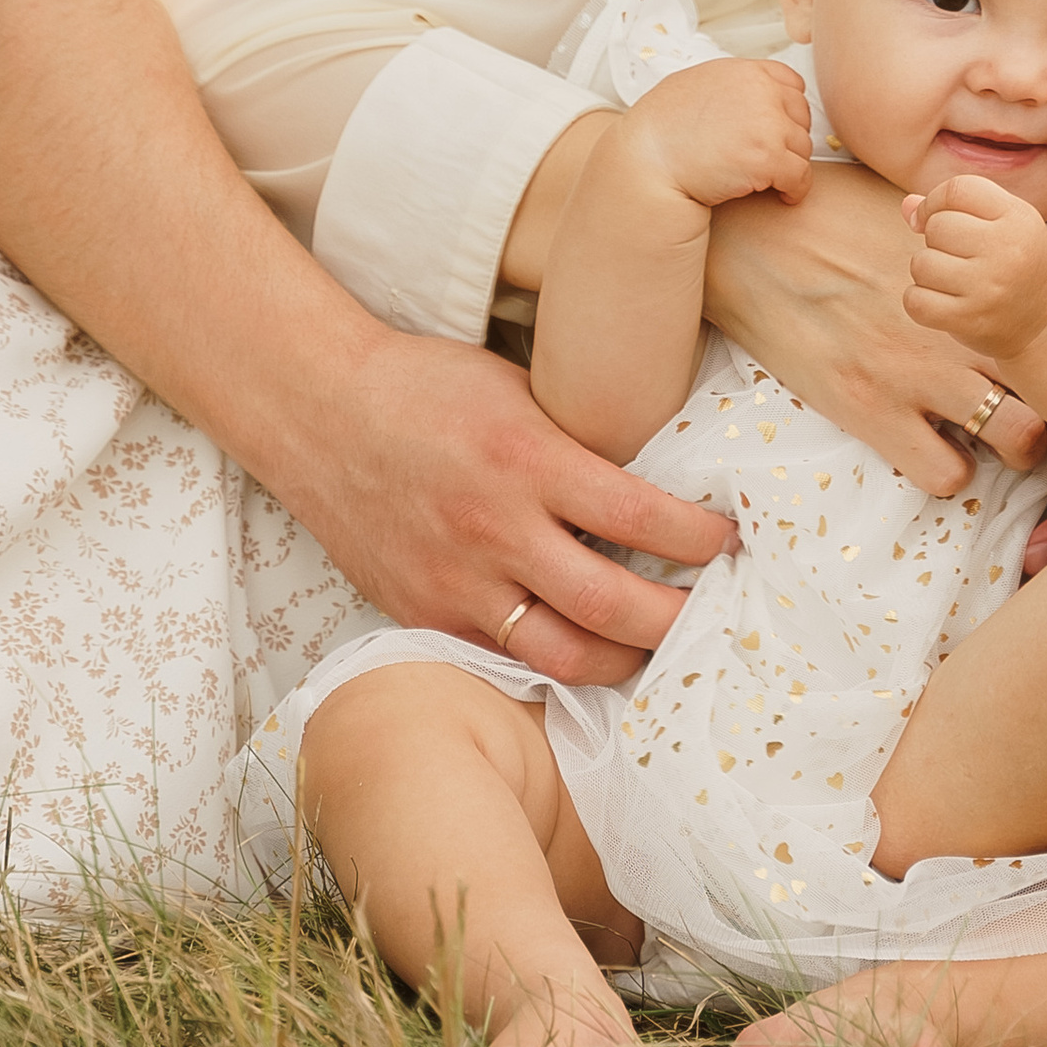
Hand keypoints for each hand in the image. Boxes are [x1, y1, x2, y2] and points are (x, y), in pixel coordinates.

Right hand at [267, 329, 736, 689]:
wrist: (317, 410)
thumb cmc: (423, 388)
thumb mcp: (518, 392)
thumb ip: (579, 444)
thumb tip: (658, 479)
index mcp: (527, 459)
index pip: (639, 516)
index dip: (698, 539)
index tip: (728, 542)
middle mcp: (495, 528)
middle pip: (612, 606)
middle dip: (678, 618)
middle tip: (711, 611)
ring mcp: (456, 580)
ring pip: (563, 654)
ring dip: (622, 659)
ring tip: (653, 645)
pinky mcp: (424, 611)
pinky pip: (505, 655)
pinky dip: (552, 658)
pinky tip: (583, 648)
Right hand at [621, 60, 813, 211]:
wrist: (648, 164)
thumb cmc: (661, 131)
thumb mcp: (694, 85)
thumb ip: (731, 85)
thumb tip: (750, 89)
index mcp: (744, 72)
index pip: (792, 84)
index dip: (788, 109)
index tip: (778, 128)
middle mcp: (760, 92)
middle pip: (801, 116)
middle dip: (790, 138)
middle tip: (772, 158)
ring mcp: (767, 125)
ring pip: (803, 148)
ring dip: (790, 165)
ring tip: (770, 178)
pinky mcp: (768, 159)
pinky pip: (801, 176)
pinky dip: (796, 190)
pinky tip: (783, 195)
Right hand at [707, 166, 1046, 492]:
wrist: (749, 237)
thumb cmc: (820, 211)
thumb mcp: (901, 206)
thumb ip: (947, 230)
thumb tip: (972, 229)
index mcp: (968, 277)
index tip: (1042, 356)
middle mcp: (957, 329)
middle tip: (1029, 406)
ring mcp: (918, 375)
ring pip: (1016, 437)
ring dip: (1010, 443)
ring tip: (985, 437)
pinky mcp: (871, 412)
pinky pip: (943, 473)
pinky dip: (945, 469)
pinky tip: (927, 446)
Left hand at [902, 174, 1046, 363]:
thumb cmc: (1019, 263)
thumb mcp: (1004, 224)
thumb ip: (958, 207)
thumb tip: (908, 206)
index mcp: (1018, 218)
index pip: (958, 190)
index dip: (935, 201)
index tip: (933, 218)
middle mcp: (1006, 250)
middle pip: (937, 226)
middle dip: (935, 240)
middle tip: (957, 256)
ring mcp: (988, 288)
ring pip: (921, 263)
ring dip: (927, 272)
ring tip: (952, 280)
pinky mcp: (969, 320)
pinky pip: (915, 300)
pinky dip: (919, 300)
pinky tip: (941, 301)